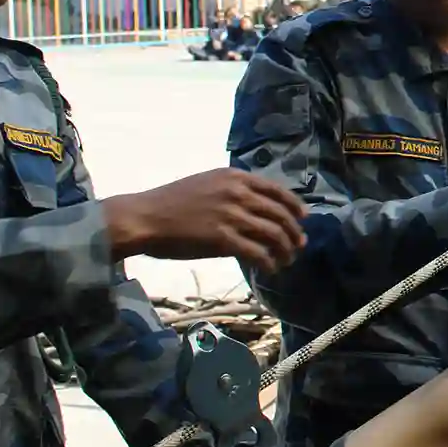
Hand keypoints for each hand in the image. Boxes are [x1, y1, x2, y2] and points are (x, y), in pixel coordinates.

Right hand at [103, 169, 305, 273]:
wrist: (144, 217)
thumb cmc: (170, 203)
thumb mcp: (206, 184)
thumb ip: (232, 192)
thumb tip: (254, 210)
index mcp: (234, 177)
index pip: (277, 190)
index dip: (294, 206)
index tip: (303, 218)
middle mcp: (238, 193)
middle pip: (280, 214)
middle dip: (294, 232)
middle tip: (299, 245)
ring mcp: (231, 216)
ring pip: (274, 234)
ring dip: (286, 250)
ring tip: (287, 260)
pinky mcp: (223, 239)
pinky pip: (258, 253)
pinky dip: (269, 262)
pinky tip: (270, 269)